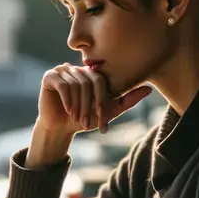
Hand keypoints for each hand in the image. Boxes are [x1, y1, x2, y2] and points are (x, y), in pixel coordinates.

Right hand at [38, 64, 152, 134]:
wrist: (60, 128)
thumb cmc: (85, 119)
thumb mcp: (109, 111)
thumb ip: (128, 99)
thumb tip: (149, 89)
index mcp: (92, 74)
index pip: (101, 81)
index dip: (102, 101)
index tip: (102, 120)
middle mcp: (78, 69)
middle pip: (89, 82)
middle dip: (90, 106)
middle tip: (88, 123)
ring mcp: (63, 71)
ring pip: (76, 85)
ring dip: (78, 106)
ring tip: (77, 118)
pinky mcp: (50, 76)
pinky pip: (62, 84)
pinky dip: (67, 99)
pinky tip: (68, 110)